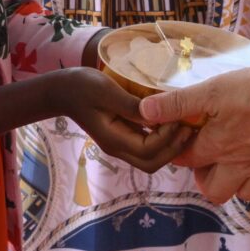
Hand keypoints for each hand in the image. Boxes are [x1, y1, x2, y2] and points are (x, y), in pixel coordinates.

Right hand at [54, 68, 194, 172]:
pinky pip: (146, 146)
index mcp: (113, 140)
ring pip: (150, 158)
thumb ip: (132, 106)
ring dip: (169, 146)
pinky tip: (168, 121)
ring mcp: (119, 144)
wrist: (63, 89)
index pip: (148, 151)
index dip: (166, 138)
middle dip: (173, 149)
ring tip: (182, 124)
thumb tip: (157, 115)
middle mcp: (117, 148)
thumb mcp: (107, 91)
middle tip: (187, 127)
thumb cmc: (83, 86)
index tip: (177, 117)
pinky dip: (161, 139)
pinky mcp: (122, 136)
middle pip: (151, 163)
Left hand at [140, 68, 249, 203]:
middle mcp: (237, 166)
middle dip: (206, 178)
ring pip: (244, 192)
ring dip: (236, 181)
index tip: (179, 139)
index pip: (186, 161)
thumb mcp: (212, 90)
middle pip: (214, 190)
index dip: (179, 151)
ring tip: (236, 158)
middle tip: (208, 156)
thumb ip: (178, 103)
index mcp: (215, 147)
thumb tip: (144, 111)